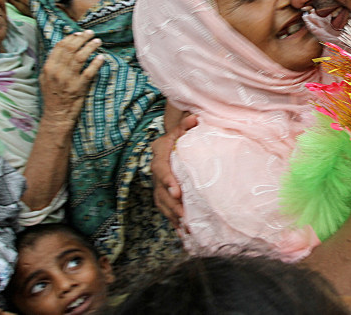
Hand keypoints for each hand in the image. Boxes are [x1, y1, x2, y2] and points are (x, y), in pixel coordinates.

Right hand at [40, 30, 103, 123]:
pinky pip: (90, 72)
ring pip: (80, 57)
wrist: (57, 114)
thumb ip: (52, 63)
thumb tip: (62, 47)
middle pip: (71, 49)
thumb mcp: (46, 78)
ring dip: (90, 47)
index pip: (60, 46)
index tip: (79, 33)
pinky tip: (102, 57)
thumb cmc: (53, 95)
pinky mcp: (79, 87)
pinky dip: (96, 63)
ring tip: (98, 41)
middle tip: (91, 33)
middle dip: (82, 38)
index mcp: (49, 67)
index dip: (71, 37)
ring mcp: (69, 79)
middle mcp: (57, 71)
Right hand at [151, 114, 197, 229]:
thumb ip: (186, 124)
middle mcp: (156, 170)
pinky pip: (165, 208)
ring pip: (161, 202)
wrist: (173, 141)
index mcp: (159, 154)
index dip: (167, 181)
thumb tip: (194, 118)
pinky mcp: (163, 192)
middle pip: (160, 190)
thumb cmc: (181, 134)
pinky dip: (173, 220)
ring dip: (172, 215)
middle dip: (171, 204)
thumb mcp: (182, 127)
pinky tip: (183, 232)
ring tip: (185, 227)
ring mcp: (158, 183)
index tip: (177, 192)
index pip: (161, 169)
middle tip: (184, 216)